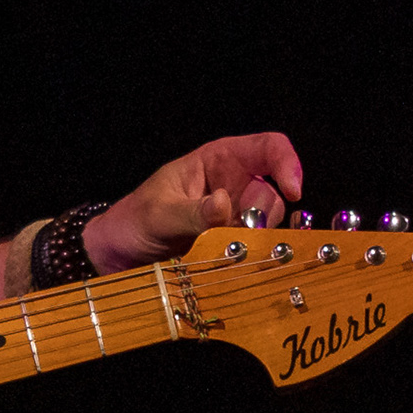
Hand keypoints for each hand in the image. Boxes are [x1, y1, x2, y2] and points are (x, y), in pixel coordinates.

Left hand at [84, 132, 305, 268]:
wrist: (119, 256)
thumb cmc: (134, 221)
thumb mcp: (159, 214)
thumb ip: (192, 212)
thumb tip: (225, 205)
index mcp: (218, 161)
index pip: (267, 148)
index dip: (287, 164)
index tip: (293, 191)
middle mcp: (234, 186)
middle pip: (272, 195)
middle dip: (263, 217)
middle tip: (237, 235)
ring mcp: (235, 218)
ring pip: (268, 227)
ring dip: (254, 242)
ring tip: (222, 251)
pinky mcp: (233, 246)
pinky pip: (257, 250)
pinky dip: (251, 258)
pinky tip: (229, 263)